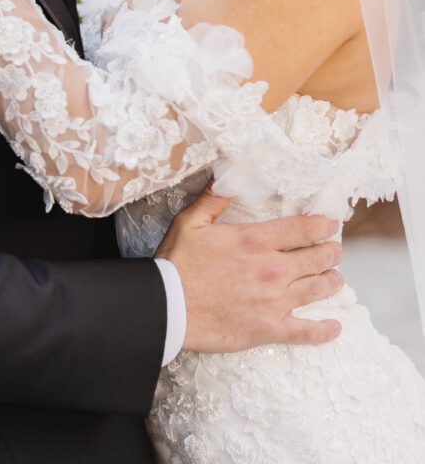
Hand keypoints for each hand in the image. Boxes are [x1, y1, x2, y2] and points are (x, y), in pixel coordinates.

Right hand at [156, 184, 342, 352]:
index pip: (302, 228)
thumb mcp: (192, 221)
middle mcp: (272, 269)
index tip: (332, 224)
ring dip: (331, 282)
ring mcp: (273, 301)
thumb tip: (227, 170)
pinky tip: (334, 327)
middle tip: (335, 250)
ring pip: (317, 289)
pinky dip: (324, 330)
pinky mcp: (269, 328)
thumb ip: (215, 197)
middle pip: (317, 258)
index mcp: (255, 240)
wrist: (166, 307)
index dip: (323, 225)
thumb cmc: (177, 262)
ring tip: (336, 278)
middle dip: (331, 252)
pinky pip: (306, 331)